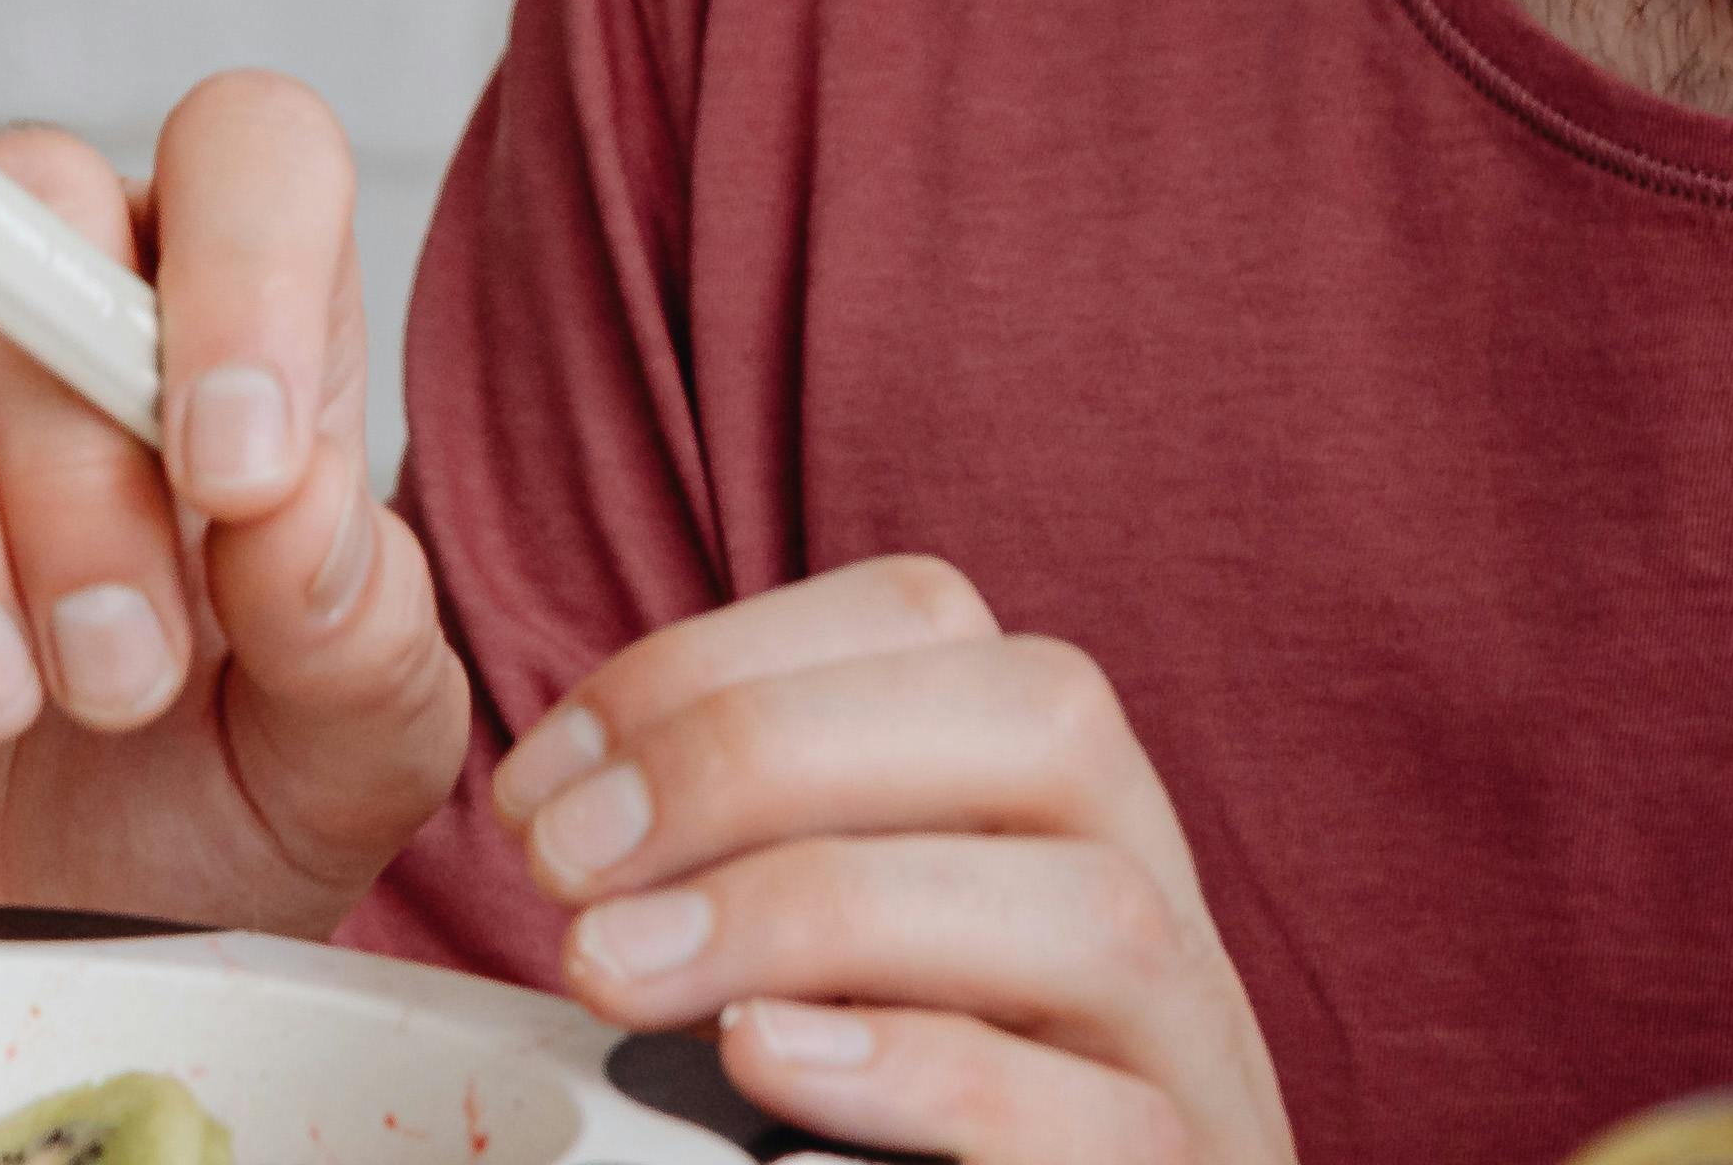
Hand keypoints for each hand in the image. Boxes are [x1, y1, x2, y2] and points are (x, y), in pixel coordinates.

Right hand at [0, 72, 466, 932]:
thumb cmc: (175, 833)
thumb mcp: (333, 768)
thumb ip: (358, 632)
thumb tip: (294, 508)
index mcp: (223, 320)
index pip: (244, 147)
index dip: (246, 265)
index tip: (237, 475)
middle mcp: (38, 284)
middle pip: (32, 196)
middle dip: (74, 463)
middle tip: (116, 683)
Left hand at [496, 564, 1286, 1164]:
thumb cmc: (893, 1116)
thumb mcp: (829, 948)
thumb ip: (758, 853)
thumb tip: (569, 811)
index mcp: (1056, 794)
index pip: (929, 619)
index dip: (710, 665)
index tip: (543, 786)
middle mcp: (1151, 889)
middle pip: (1043, 720)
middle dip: (761, 754)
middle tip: (564, 863)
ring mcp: (1189, 1050)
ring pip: (1091, 915)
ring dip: (817, 910)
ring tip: (617, 970)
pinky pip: (1107, 1123)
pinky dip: (920, 1073)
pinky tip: (763, 1060)